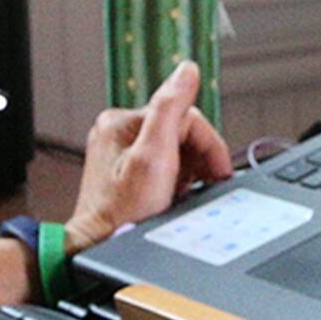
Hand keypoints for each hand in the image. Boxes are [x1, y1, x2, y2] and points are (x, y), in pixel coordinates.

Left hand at [66, 59, 233, 249]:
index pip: (184, 117)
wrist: (101, 249)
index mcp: (121, 121)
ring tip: (186, 193)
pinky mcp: (125, 173)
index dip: (209, 144)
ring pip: (175, 149)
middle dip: (198, 159)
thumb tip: (187, 70)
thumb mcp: (153, 159)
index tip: (219, 172)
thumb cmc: (123, 215)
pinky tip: (175, 196)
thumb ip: (170, 109)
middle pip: (180, 132)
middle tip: (206, 185)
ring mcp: (121, 153)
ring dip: (189, 170)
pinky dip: (177, 180)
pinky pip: (164, 166)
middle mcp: (118, 131)